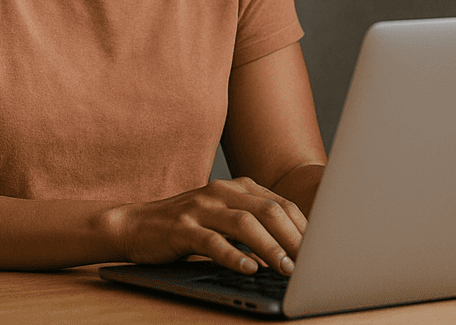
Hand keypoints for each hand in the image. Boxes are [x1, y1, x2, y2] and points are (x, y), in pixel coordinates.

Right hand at [109, 176, 306, 274]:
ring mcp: (201, 208)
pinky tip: (247, 269)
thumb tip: (291, 252)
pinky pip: (212, 242)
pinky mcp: (182, 228)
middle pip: (268, 210)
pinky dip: (232, 256)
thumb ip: (252, 225)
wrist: (136, 224)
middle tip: (308, 263)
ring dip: (269, 248)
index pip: (280, 203)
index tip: (318, 250)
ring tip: (285, 269)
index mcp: (238, 187)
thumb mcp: (223, 217)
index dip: (302, 226)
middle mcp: (222, 192)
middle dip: (292, 237)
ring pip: (244, 224)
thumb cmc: (188, 225)